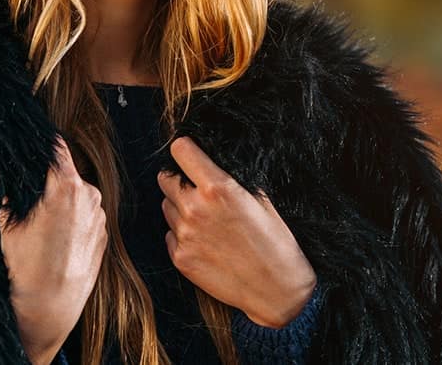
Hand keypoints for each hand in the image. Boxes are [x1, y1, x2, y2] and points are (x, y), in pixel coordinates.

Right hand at [0, 136, 106, 363]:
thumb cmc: (29, 267)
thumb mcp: (9, 225)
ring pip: (78, 195)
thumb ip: (12, 195)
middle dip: (50, 180)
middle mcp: (89, 195)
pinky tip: (58, 239)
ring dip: (63, 201)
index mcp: (65, 186)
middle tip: (32, 197)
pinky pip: (87, 215)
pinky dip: (73, 219)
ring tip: (44, 226)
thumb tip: (13, 183)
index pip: (56, 148)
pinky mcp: (105, 233)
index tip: (35, 143)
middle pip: (67, 173)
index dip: (43, 144)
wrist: (51, 305)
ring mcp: (100, 215)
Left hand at [157, 136, 316, 328]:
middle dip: (179, 180)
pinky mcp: (179, 258)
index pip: (181, 150)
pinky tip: (205, 242)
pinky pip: (170, 234)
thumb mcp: (262, 200)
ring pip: (166, 206)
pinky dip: (182, 234)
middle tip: (198, 190)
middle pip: (165, 178)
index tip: (191, 154)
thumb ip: (232, 180)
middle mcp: (195, 209)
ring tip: (207, 220)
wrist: (276, 291)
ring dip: (180, 208)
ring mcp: (184, 235)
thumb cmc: (275, 243)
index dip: (186, 149)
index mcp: (218, 188)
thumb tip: (212, 164)